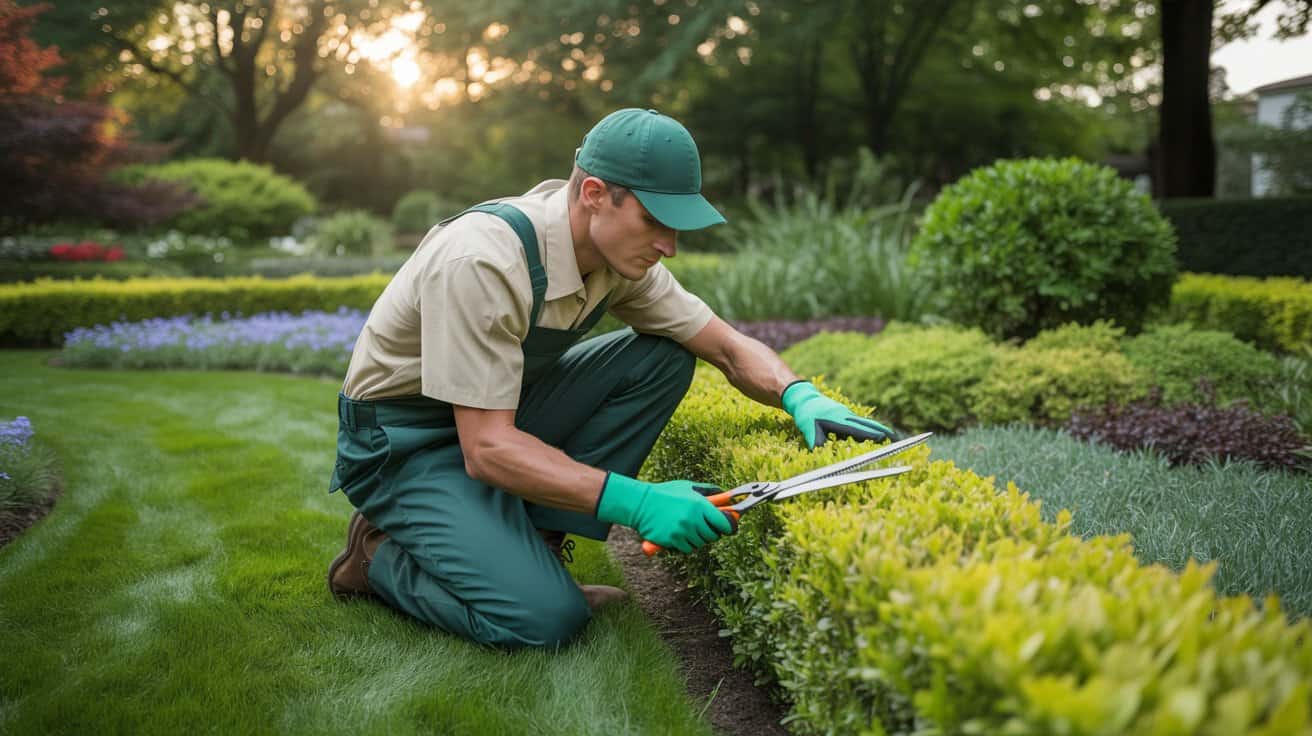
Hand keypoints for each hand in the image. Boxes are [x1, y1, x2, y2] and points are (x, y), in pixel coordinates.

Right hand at [595, 473, 733, 553]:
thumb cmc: (666, 494)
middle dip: (711, 532)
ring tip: (688, 528)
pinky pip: (687, 548)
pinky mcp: (673, 541)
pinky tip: (679, 534)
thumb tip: (726, 495)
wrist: (641, 503)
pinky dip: (685, 544)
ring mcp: (683, 531)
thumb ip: (708, 492)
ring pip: (700, 543)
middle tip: (704, 526)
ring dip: (697, 538)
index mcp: (700, 505)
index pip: (724, 523)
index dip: (729, 526)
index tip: (729, 527)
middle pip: (713, 536)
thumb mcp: (689, 487)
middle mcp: (693, 520)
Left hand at [782, 380, 896, 448]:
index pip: (858, 430)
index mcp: (838, 420)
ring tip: (889, 434)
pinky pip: (858, 421)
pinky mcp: (844, 413)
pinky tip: (873, 430)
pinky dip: (867, 425)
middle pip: (866, 424)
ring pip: (863, 422)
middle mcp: (845, 416)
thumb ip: (817, 442)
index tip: (884, 438)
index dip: (871, 434)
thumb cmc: (806, 414)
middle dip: (880, 430)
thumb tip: (822, 454)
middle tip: (893, 437)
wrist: (804, 398)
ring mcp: (845, 413)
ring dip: (875, 428)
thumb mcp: (808, 429)